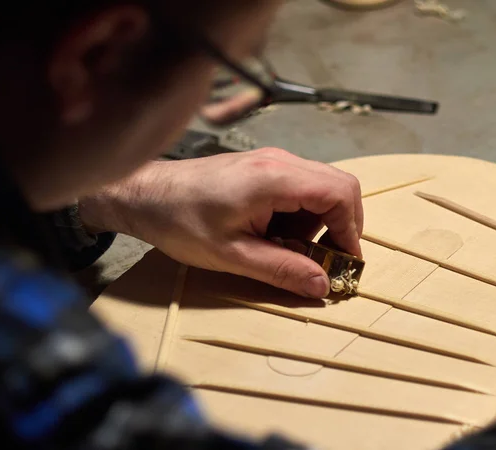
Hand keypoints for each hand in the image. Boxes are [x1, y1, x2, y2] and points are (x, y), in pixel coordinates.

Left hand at [79, 148, 362, 297]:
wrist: (144, 194)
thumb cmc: (180, 221)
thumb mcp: (232, 255)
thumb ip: (282, 269)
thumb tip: (322, 285)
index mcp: (275, 177)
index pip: (340, 193)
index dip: (351, 231)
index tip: (344, 263)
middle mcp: (280, 161)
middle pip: (338, 186)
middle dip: (340, 227)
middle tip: (325, 261)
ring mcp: (272, 161)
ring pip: (320, 189)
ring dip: (317, 224)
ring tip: (287, 250)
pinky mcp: (263, 168)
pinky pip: (299, 190)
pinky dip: (299, 216)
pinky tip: (273, 235)